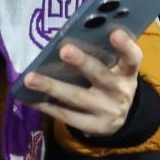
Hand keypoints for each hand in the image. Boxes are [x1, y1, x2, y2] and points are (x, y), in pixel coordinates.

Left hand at [24, 29, 141, 138]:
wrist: (118, 119)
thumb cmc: (111, 83)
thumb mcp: (117, 70)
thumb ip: (104, 55)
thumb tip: (71, 35)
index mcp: (127, 73)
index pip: (132, 58)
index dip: (125, 46)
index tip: (115, 33)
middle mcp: (120, 92)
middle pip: (100, 76)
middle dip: (82, 63)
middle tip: (64, 50)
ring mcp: (106, 111)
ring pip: (77, 97)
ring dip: (52, 86)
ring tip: (30, 78)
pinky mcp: (92, 126)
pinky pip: (65, 115)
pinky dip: (45, 105)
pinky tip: (27, 97)